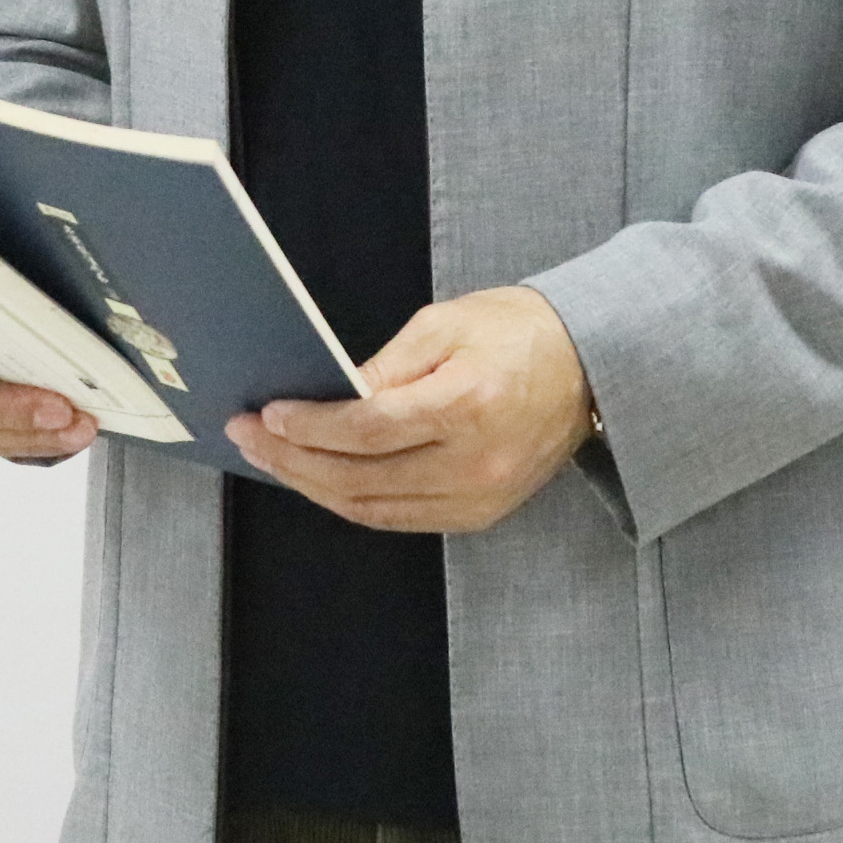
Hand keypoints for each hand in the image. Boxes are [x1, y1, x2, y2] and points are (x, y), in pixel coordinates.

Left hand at [227, 286, 591, 533]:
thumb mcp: (447, 324)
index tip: (266, 414)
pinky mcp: (480, 515)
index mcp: (467, 405)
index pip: (367, 429)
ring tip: (273, 459)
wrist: (592, 366)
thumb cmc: (520, 332)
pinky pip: (399, 518)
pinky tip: (321, 478)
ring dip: (314, 486)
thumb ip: (385, 366)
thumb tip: (327, 396)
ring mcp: (479, 499)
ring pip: (372, 508)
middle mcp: (474, 464)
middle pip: (360, 477)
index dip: (309, 426)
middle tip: (249, 437)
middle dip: (293, 459)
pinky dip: (353, 500)